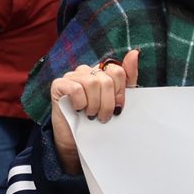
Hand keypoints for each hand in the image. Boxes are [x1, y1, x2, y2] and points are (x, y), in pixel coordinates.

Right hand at [47, 51, 139, 171]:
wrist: (76, 140)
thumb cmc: (96, 120)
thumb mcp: (117, 101)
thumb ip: (127, 78)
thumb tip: (135, 52)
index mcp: (101, 73)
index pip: (117, 71)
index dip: (120, 93)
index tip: (117, 108)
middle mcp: (86, 71)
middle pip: (106, 79)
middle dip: (108, 103)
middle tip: (104, 117)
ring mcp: (71, 76)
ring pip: (92, 83)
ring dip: (95, 105)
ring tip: (92, 115)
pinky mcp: (58, 85)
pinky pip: (75, 88)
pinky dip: (81, 102)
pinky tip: (79, 110)